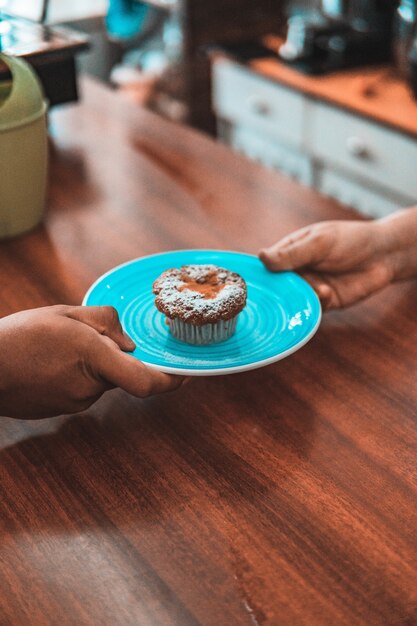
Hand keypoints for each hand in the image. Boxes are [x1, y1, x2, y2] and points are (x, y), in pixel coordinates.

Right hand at [0, 305, 183, 418]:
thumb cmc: (19, 338)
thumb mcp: (65, 314)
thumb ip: (105, 322)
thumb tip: (128, 343)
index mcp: (94, 359)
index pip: (146, 383)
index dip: (171, 381)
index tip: (187, 374)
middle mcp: (90, 387)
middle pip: (121, 374)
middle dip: (115, 356)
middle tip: (87, 336)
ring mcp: (75, 403)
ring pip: (100, 380)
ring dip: (92, 364)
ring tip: (58, 347)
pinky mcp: (62, 410)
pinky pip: (83, 389)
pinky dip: (77, 375)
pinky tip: (51, 362)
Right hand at [259, 219, 394, 309]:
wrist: (384, 256)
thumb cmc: (351, 241)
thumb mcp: (320, 243)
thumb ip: (292, 254)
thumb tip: (261, 257)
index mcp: (290, 251)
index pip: (267, 265)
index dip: (259, 274)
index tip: (252, 283)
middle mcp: (296, 271)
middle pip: (276, 287)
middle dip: (280, 291)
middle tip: (288, 289)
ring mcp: (309, 287)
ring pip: (293, 300)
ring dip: (301, 297)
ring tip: (319, 288)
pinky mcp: (324, 302)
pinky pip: (311, 309)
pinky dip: (316, 304)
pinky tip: (328, 293)